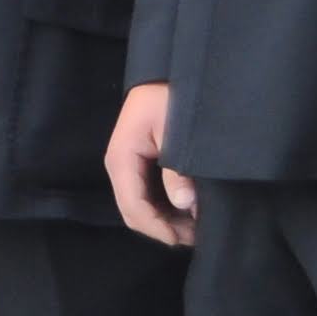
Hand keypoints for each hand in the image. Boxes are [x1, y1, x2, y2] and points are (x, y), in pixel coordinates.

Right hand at [105, 81, 196, 249]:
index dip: (157, 228)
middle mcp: (120, 166)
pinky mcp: (140, 164)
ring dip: (166, 221)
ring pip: (140, 206)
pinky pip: (148, 195)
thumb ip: (178, 169)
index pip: (132, 206)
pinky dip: (166, 209)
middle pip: (133, 211)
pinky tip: (189, 212)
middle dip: (162, 228)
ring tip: (196, 228)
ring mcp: (129, 166)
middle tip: (197, 237)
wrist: (170, 76)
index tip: (184, 239)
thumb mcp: (175, 133)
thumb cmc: (170, 99)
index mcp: (121, 159)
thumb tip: (186, 205)